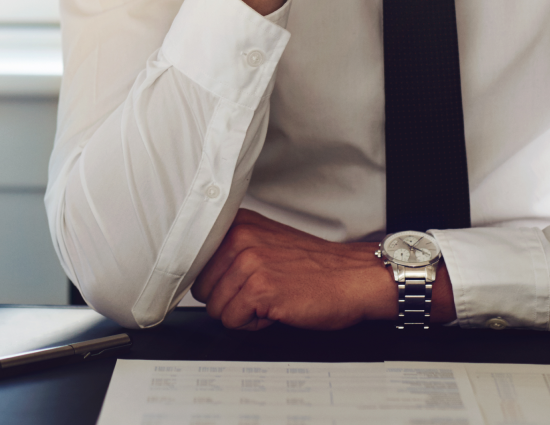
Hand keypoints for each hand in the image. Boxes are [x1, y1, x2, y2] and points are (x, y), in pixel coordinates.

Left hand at [191, 209, 393, 330]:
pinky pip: (233, 322)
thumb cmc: (315, 266)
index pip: (195, 262)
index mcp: (238, 223)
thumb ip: (232, 250)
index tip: (230, 284)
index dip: (213, 282)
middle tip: (259, 293)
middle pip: (202, 288)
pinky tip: (276, 310)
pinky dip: (254, 325)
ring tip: (270, 300)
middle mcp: (240, 237)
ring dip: (242, 313)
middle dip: (228, 299)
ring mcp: (249, 262)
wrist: (354, 278)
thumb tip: (198, 273)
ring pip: (216, 308)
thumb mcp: (266, 242)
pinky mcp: (260, 289)